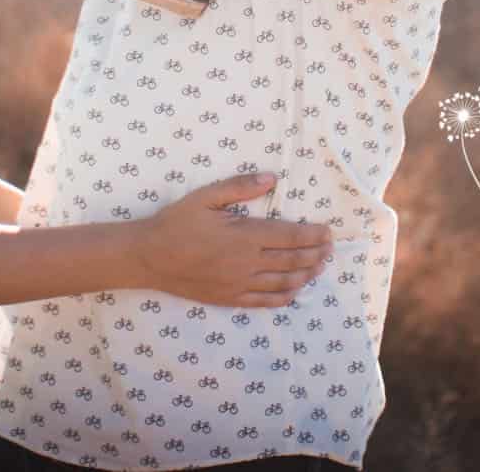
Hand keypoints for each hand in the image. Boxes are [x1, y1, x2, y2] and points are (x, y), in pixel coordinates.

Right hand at [135, 172, 332, 306]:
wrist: (149, 258)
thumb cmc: (176, 223)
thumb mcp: (205, 197)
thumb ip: (239, 187)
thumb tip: (271, 178)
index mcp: (244, 236)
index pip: (289, 236)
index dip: (312, 235)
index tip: (327, 232)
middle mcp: (247, 263)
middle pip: (292, 261)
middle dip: (315, 254)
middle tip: (330, 249)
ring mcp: (239, 284)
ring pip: (283, 283)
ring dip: (306, 275)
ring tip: (319, 267)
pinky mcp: (230, 299)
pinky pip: (264, 302)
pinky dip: (284, 297)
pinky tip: (294, 291)